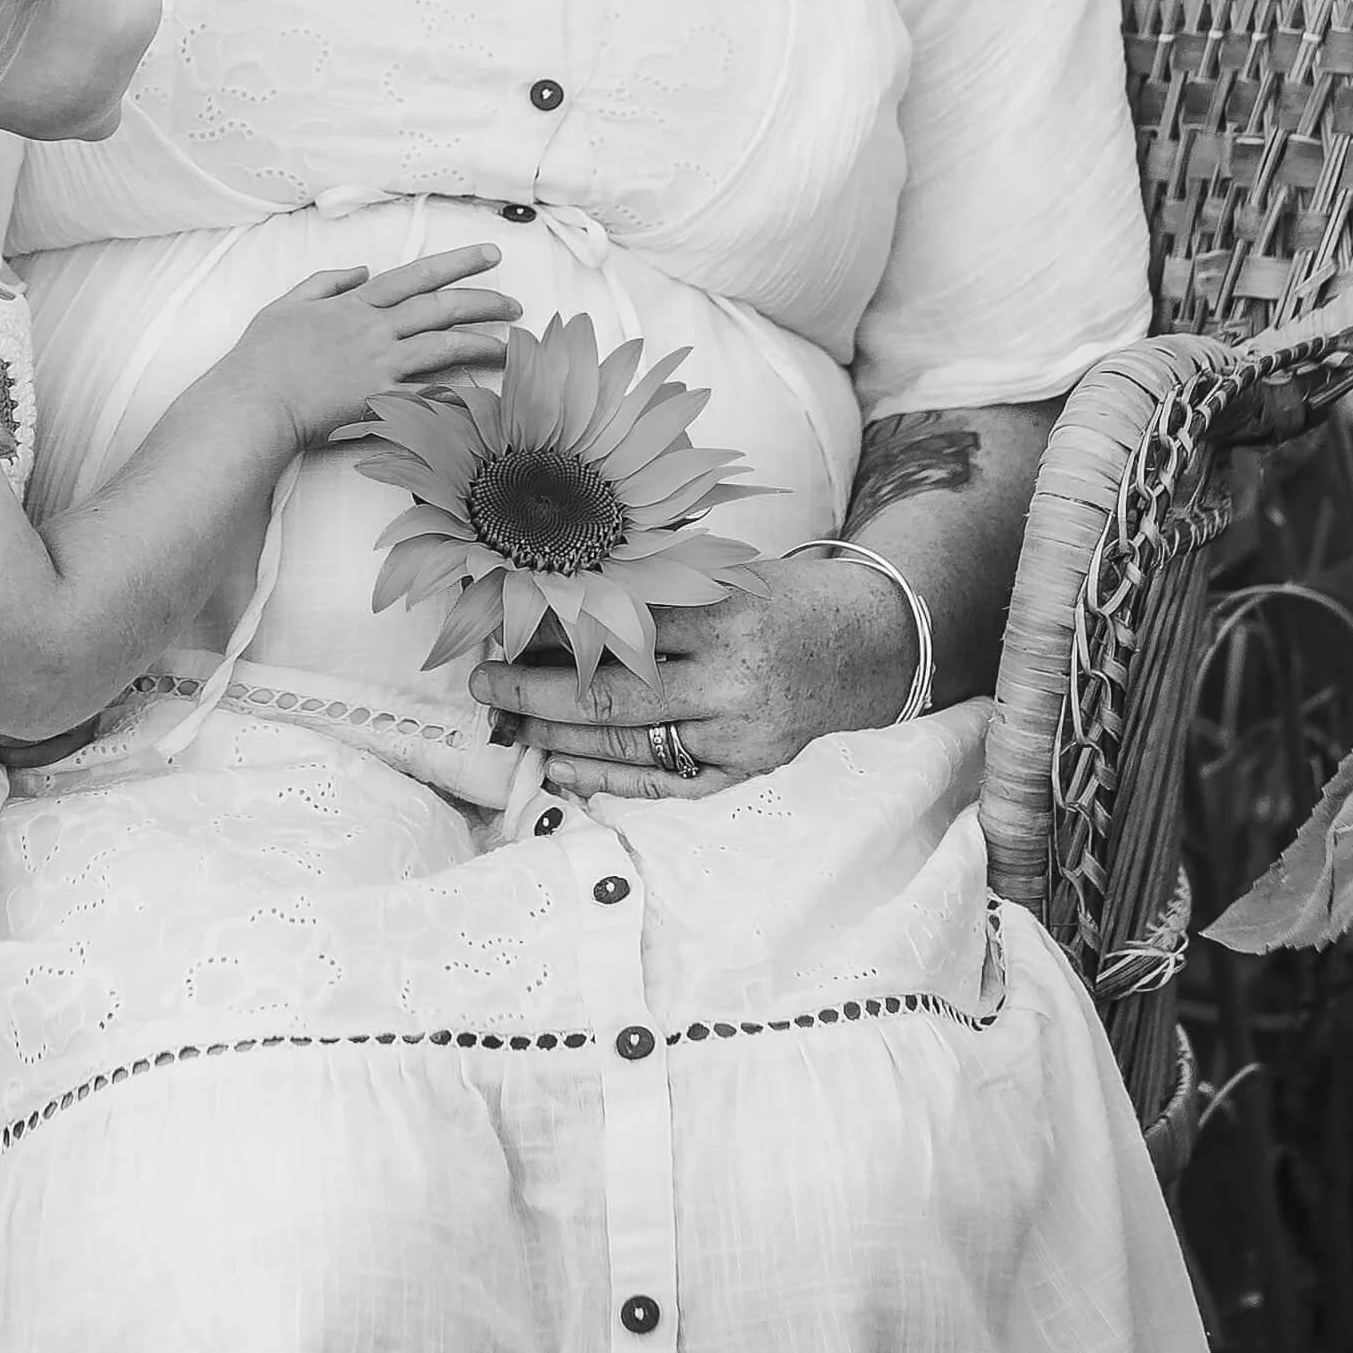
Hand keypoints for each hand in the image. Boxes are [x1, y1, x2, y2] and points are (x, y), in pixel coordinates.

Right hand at [221, 247, 517, 450]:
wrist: (254, 402)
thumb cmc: (263, 357)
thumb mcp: (288, 303)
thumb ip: (327, 281)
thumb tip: (361, 269)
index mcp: (356, 304)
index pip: (417, 275)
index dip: (457, 263)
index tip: (489, 254)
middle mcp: (375, 331)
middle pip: (441, 308)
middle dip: (484, 301)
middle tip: (514, 303)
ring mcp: (380, 366)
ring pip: (444, 347)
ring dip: (482, 344)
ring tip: (511, 347)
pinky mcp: (380, 401)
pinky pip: (428, 395)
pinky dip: (457, 392)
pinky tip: (483, 392)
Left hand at [468, 552, 919, 798]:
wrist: (869, 646)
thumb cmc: (781, 597)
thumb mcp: (725, 569)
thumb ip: (654, 581)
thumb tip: (559, 588)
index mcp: (725, 612)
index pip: (619, 622)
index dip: (554, 626)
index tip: (502, 621)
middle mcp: (732, 677)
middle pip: (612, 692)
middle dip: (534, 690)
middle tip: (482, 683)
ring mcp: (739, 731)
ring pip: (630, 743)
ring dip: (558, 736)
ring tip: (508, 724)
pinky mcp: (747, 768)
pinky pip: (664, 783)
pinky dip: (607, 779)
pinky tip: (561, 768)